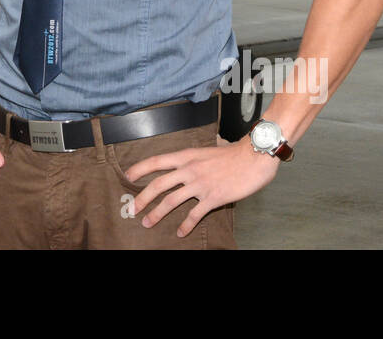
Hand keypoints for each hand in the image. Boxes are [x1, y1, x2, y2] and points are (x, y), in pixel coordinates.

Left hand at [123, 137, 279, 236]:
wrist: (254, 157)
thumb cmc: (233, 154)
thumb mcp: (207, 150)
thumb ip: (194, 158)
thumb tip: (188, 161)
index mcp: (187, 156)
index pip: (157, 161)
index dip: (140, 168)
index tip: (128, 176)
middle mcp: (190, 169)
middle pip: (158, 184)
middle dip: (142, 198)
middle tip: (132, 209)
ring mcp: (200, 184)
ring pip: (171, 201)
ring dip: (157, 213)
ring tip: (147, 222)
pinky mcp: (213, 198)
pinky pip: (195, 214)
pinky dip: (186, 225)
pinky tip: (180, 233)